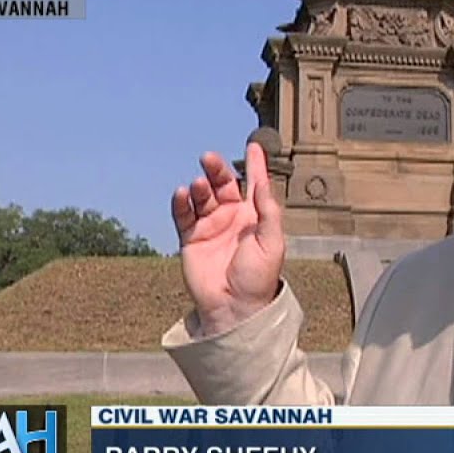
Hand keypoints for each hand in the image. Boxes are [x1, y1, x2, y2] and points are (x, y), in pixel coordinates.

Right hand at [171, 142, 284, 336]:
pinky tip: (183, 194)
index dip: (256, 165)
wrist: (234, 307)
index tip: (254, 145)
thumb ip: (268, 211)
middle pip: (224, 185)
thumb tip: (263, 181)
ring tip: (199, 186)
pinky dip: (181, 203)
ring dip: (200, 187)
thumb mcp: (272, 243)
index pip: (255, 185)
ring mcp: (211, 227)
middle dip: (217, 170)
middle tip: (209, 158)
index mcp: (255, 218)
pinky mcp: (192, 239)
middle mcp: (233, 219)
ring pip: (203, 197)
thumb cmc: (258, 279)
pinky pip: (184, 215)